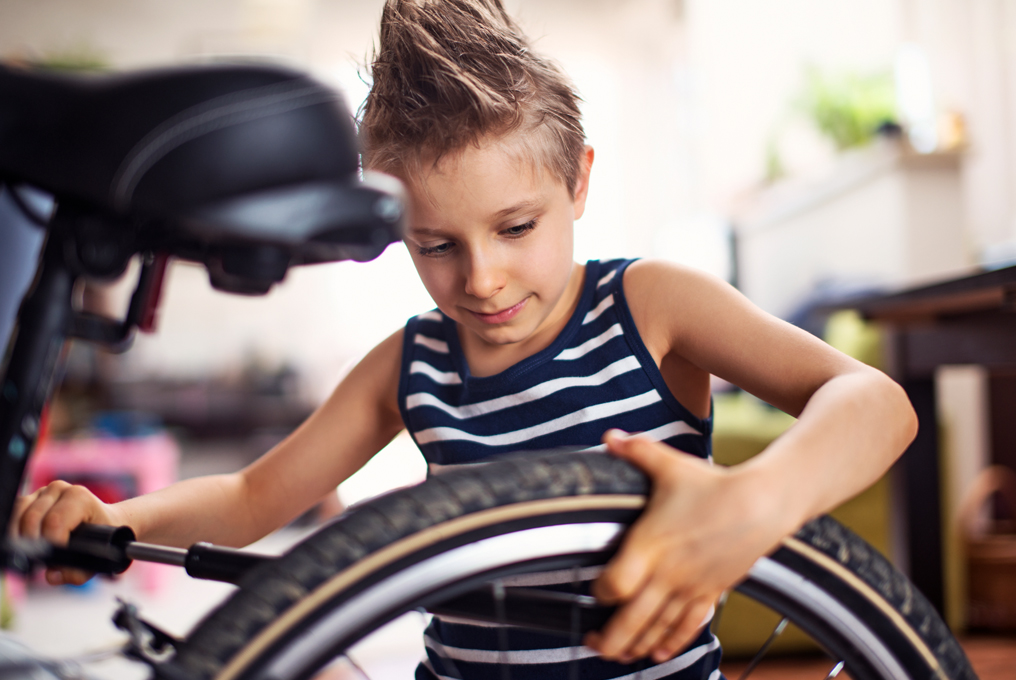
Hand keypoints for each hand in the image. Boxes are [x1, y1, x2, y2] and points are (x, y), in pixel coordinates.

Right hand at [13, 481, 121, 584]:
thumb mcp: (99, 556)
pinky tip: (24, 544)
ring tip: (32, 554)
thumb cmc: (104, 536)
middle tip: (41, 562)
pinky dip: (16, 530)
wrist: (106, 522)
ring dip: (21, 537)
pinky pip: (15, 513)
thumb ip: (78, 571)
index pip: (54, 522)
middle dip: (33, 545)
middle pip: (32, 519)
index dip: (51, 545)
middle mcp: (60, 490)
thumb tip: (52, 576)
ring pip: (19, 514)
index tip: (53, 563)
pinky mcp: (31, 498)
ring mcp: (44, 492)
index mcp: (79, 497)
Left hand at [584, 430, 793, 663]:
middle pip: (632, 618)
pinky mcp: (712, 592)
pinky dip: (672, 642)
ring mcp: (691, 586)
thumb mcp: (669, 463)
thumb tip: (610, 436)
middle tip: (593, 645)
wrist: (763, 503)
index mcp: (650, 544)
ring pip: (658, 627)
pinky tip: (658, 653)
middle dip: (610, 638)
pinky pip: (689, 625)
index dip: (600, 592)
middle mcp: (668, 572)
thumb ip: (636, 451)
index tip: (594, 590)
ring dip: (636, 645)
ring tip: (619, 655)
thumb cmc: (712, 484)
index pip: (615, 584)